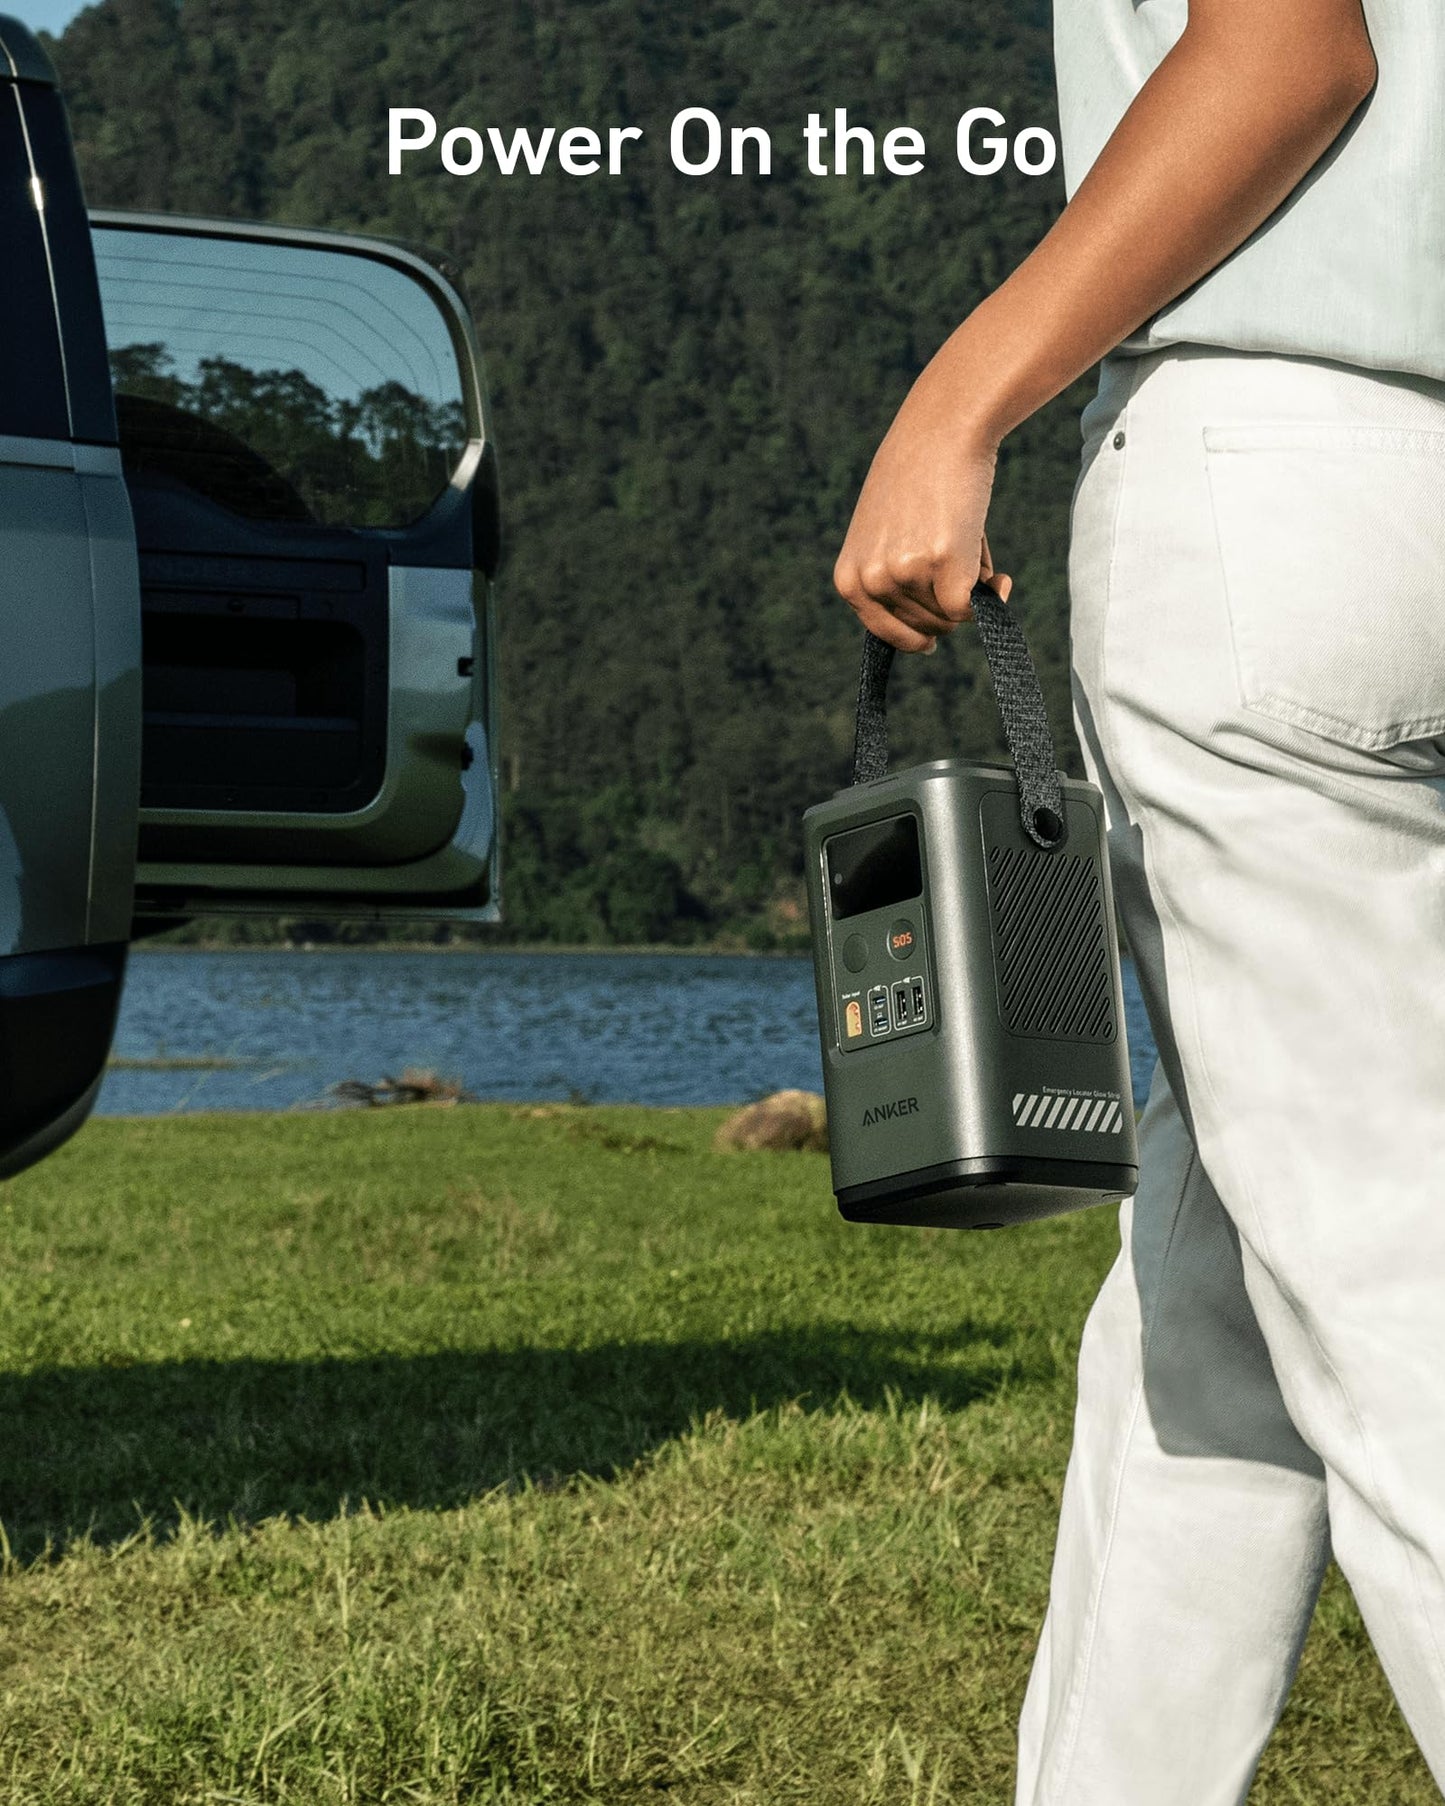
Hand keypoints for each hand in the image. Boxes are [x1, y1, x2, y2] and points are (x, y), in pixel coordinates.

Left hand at [833, 368, 1012, 653]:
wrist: (941, 431)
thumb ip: (892, 584)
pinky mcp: (942, 562)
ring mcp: (905, 572)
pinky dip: (992, 594)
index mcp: (849, 580)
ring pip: (951, 616)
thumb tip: (930, 638)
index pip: (887, 634)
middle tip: (954, 557)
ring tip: (964, 539)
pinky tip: (998, 570)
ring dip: (969, 586)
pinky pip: (972, 608)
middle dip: (946, 602)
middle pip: (925, 629)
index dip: (916, 633)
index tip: (931, 638)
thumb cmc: (916, 483)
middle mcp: (871, 580)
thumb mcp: (881, 538)